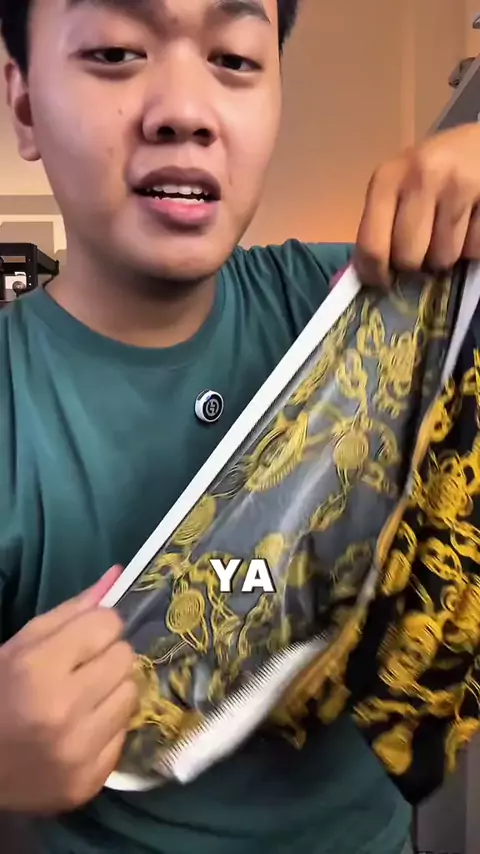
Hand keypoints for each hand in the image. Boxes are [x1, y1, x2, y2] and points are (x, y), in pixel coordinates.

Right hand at [0, 566, 137, 814]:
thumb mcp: (21, 645)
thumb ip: (72, 611)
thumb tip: (117, 575)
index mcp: (39, 670)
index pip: (107, 624)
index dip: (97, 627)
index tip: (84, 638)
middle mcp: (63, 711)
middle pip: (126, 657)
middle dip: (108, 656)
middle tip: (83, 669)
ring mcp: (80, 751)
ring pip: (133, 693)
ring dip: (113, 690)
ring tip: (84, 698)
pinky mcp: (91, 780)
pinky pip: (125, 733)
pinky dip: (108, 727)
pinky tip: (82, 728)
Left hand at [354, 123, 479, 285]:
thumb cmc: (433, 171)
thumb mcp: (397, 186)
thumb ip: (378, 226)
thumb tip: (358, 277)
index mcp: (388, 178)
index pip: (372, 247)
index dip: (375, 275)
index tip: (382, 281)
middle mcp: (421, 178)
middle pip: (408, 259)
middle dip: (414, 265)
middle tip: (420, 249)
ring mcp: (459, 188)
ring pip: (443, 259)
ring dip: (444, 255)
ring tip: (448, 231)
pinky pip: (473, 250)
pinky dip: (471, 247)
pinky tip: (470, 223)